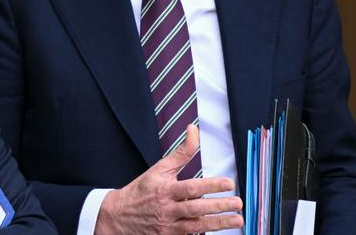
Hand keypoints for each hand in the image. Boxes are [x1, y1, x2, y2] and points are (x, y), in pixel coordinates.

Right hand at [95, 125, 243, 234]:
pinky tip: (219, 231)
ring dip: (219, 224)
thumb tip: (193, 130)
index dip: (211, 185)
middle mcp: (167, 210)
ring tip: (238, 221)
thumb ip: (181, 152)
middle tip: (238, 203)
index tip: (229, 183)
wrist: (117, 217)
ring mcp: (167, 227)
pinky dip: (202, 234)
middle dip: (219, 207)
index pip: (191, 188)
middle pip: (196, 209)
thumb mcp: (159, 169)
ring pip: (196, 227)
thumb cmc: (141, 191)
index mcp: (165, 190)